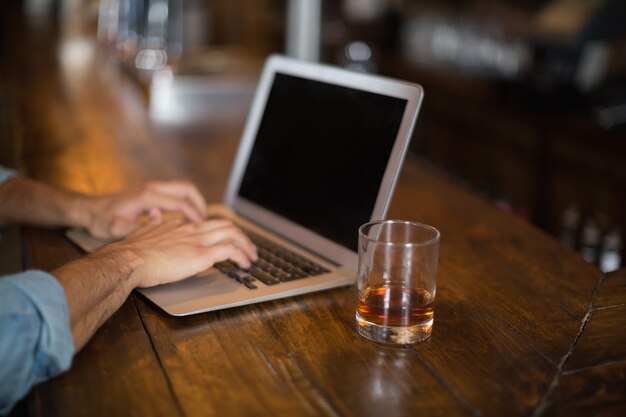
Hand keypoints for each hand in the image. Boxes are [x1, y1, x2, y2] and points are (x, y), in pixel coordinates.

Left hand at [82, 181, 207, 238]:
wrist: (90, 209)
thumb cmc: (101, 219)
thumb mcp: (115, 228)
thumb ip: (135, 228)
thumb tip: (155, 229)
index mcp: (147, 196)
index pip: (179, 202)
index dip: (193, 215)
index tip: (202, 227)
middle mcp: (152, 187)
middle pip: (187, 188)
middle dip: (200, 203)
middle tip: (206, 221)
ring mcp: (152, 187)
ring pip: (183, 189)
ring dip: (194, 202)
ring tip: (200, 220)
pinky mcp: (152, 191)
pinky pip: (176, 193)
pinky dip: (186, 203)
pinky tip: (186, 218)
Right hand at [102, 218, 257, 287]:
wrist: (130, 259)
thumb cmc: (133, 251)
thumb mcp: (143, 230)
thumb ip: (153, 223)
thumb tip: (155, 214)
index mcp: (180, 225)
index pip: (207, 223)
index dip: (219, 230)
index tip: (225, 239)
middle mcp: (193, 229)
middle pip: (225, 224)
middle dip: (240, 235)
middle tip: (248, 247)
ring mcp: (199, 240)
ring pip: (233, 233)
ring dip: (247, 245)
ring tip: (252, 256)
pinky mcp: (202, 254)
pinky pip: (231, 251)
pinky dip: (242, 256)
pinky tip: (245, 264)